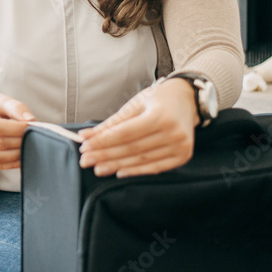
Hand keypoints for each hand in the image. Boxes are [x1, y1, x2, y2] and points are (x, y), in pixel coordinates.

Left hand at [77, 78, 199, 177]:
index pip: (125, 133)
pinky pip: (155, 168)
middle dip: (105, 156)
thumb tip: (86, 136)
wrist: (186, 100)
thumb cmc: (157, 100)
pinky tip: (119, 172)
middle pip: (132, 149)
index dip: (103, 141)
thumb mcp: (134, 104)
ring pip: (141, 160)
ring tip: (98, 168)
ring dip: (117, 165)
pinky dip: (136, 171)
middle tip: (85, 161)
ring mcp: (180, 146)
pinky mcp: (183, 156)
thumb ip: (112, 123)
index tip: (84, 147)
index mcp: (159, 116)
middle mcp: (172, 132)